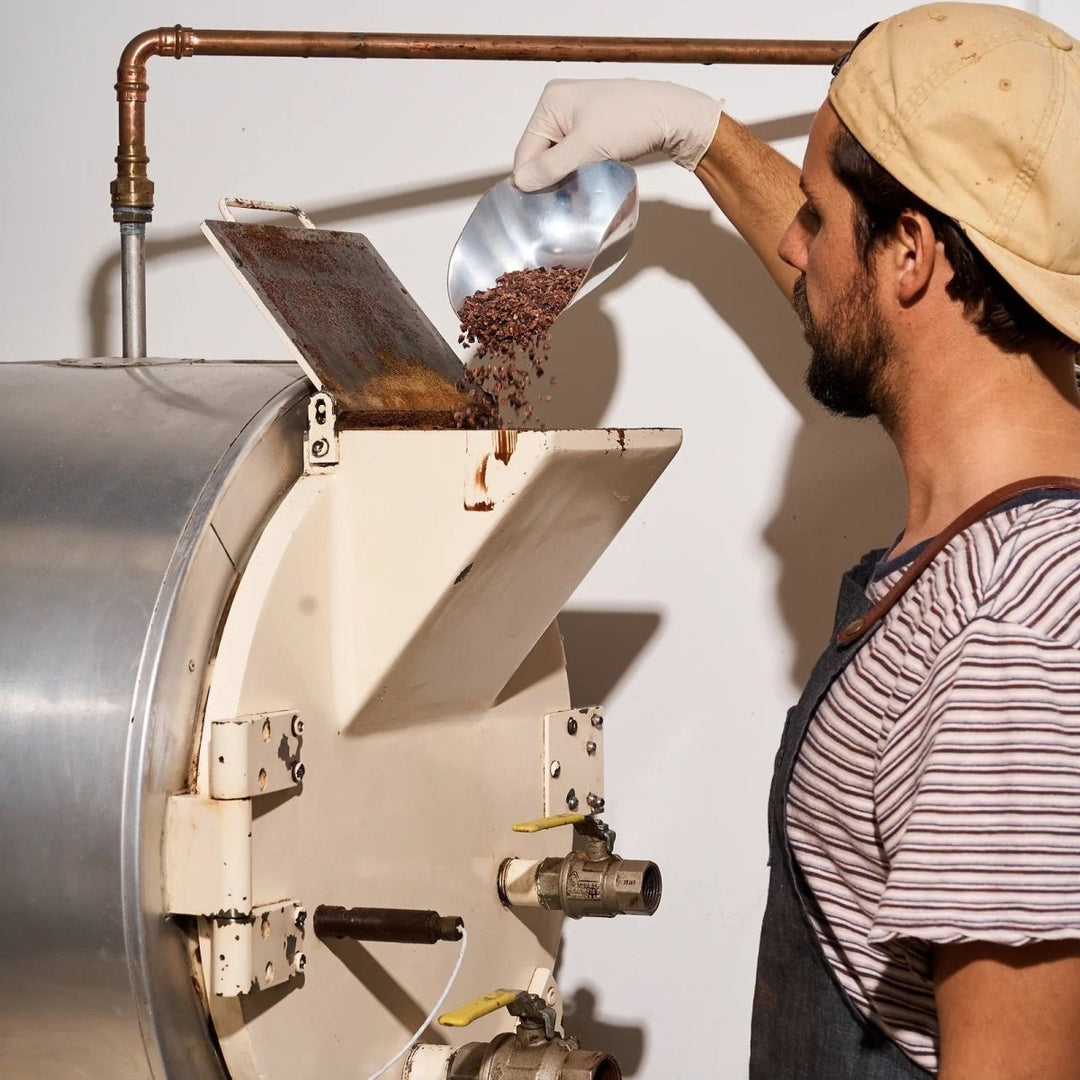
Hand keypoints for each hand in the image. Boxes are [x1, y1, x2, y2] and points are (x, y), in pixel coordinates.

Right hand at [512, 78, 723, 191]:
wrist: (672, 116)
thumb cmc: (632, 121)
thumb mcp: (586, 146)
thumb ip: (551, 166)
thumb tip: (521, 182)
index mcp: (551, 101)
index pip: (525, 149)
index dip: (530, 180)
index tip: (537, 207)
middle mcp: (559, 106)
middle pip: (539, 154)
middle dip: (548, 178)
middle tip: (558, 203)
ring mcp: (575, 117)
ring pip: (556, 158)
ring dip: (562, 177)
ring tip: (571, 195)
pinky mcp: (591, 129)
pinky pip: (572, 155)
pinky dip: (575, 171)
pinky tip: (583, 183)